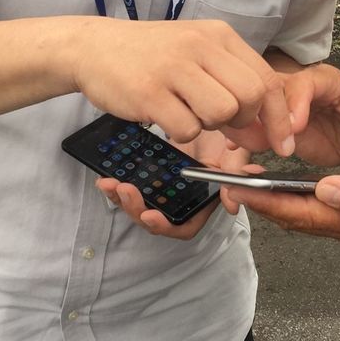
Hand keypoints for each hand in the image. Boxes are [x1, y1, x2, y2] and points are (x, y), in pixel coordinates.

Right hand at [73, 18, 294, 154]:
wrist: (93, 47)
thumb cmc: (152, 56)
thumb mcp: (196, 55)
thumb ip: (231, 85)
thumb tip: (263, 129)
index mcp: (219, 35)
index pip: (267, 78)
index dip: (279, 117)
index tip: (283, 144)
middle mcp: (200, 46)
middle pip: (251, 96)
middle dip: (244, 122)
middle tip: (223, 125)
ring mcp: (174, 67)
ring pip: (222, 112)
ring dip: (210, 125)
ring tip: (187, 113)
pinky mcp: (149, 92)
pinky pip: (186, 129)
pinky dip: (180, 132)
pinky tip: (164, 116)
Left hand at [97, 130, 252, 239]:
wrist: (205, 113)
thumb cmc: (224, 136)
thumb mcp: (234, 152)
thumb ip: (235, 174)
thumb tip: (232, 205)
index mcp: (200, 202)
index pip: (183, 227)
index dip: (166, 226)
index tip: (151, 215)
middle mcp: (178, 201)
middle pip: (154, 219)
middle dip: (135, 209)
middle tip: (124, 190)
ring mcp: (161, 189)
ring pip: (137, 204)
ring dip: (120, 199)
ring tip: (108, 184)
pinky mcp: (146, 176)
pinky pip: (128, 186)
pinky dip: (115, 185)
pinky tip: (104, 176)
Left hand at [221, 158, 339, 249]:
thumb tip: (323, 189)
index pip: (298, 213)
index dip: (264, 201)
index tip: (232, 187)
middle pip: (294, 217)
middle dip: (259, 202)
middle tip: (226, 183)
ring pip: (304, 213)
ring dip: (274, 200)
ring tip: (247, 182)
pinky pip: (320, 206)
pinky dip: (296, 196)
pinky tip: (288, 183)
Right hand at [227, 63, 339, 165]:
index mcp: (324, 83)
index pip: (305, 83)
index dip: (296, 103)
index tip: (294, 128)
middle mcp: (294, 90)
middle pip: (267, 93)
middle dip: (257, 117)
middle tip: (254, 145)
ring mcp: (277, 109)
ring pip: (250, 113)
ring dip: (238, 135)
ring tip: (232, 161)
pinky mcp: (268, 129)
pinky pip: (246, 137)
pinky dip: (236, 154)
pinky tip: (231, 174)